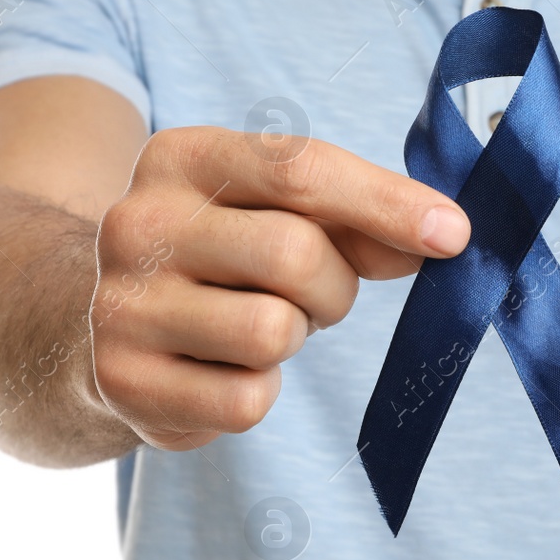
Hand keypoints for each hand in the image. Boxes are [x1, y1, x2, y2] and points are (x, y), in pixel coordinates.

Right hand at [90, 126, 469, 450]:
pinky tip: (223, 370)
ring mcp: (120, 305)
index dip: (386, 203)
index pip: (298, 169)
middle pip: (295, 255)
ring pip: (271, 332)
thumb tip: (442, 237)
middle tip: (314, 297)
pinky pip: (245, 401)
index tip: (453, 233)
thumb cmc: (223, 260)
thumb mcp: (279, 215)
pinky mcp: (123, 382)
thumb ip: (359, 220)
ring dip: (293, 338)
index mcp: (181, 158)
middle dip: (334, 287)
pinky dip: (256, 393)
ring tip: (259, 326)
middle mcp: (138, 223)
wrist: (106, 330)